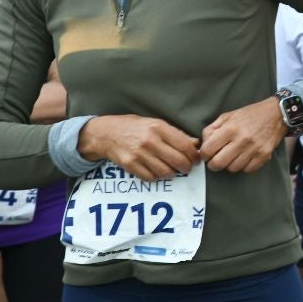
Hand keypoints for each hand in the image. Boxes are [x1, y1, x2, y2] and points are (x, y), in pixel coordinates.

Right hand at [80, 115, 200, 180]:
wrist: (106, 133)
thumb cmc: (134, 127)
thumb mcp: (155, 123)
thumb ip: (175, 134)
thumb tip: (195, 143)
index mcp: (159, 127)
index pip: (184, 146)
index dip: (194, 155)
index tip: (196, 159)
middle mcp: (150, 141)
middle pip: (177, 161)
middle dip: (186, 167)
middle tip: (187, 168)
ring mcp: (139, 154)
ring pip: (165, 172)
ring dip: (173, 173)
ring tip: (173, 170)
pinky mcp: (130, 165)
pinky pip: (151, 177)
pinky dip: (157, 177)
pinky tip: (158, 172)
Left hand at [201, 98, 287, 173]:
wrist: (276, 114)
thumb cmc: (249, 115)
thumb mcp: (227, 116)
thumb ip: (212, 129)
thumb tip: (203, 145)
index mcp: (230, 128)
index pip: (208, 150)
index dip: (204, 154)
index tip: (207, 154)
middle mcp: (242, 139)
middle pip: (218, 163)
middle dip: (213, 164)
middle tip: (216, 160)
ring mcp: (254, 149)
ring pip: (233, 168)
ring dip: (230, 164)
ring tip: (233, 156)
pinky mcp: (264, 155)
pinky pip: (248, 169)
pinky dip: (244, 166)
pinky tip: (245, 157)